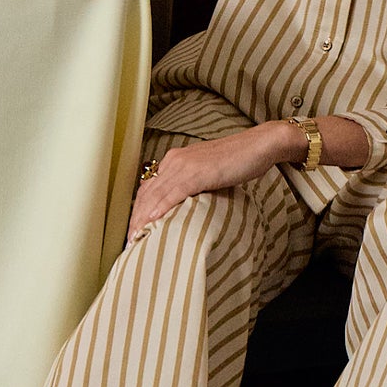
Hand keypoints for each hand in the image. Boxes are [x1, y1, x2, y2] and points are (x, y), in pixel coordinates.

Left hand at [126, 122, 297, 241]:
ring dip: (143, 217)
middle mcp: (174, 160)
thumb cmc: (237, 161)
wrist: (258, 146)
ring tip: (135, 237)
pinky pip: (175, 192)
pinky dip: (162, 207)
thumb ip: (193, 186)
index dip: (137, 210)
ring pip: (156, 194)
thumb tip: (185, 207)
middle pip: (146, 193)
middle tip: (128, 240)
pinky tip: (153, 221)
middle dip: (135, 218)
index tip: (132, 229)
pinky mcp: (199, 172)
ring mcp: (185, 165)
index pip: (148, 188)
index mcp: (175, 160)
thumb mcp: (207, 174)